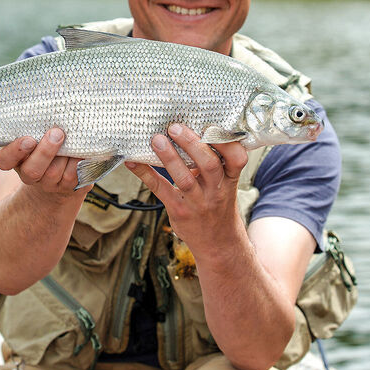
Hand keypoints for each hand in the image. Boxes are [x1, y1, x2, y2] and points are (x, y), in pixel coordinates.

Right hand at [0, 128, 89, 195]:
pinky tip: (83, 150)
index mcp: (15, 158)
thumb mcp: (35, 132)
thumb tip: (49, 104)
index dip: (15, 151)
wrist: (63, 167)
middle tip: (57, 133)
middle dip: (45, 152)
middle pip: (32, 170)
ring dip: (65, 155)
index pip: (4, 160)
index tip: (29, 139)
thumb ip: (35, 124)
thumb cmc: (45, 140)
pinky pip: (73, 176)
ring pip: (55, 173)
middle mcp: (29, 174)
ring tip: (73, 138)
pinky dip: (79, 161)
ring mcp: (48, 183)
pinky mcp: (67, 187)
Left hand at [126, 124, 247, 242]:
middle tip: (175, 128)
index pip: (237, 158)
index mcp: (229, 179)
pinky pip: (161, 190)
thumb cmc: (217, 204)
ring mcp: (197, 203)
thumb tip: (188, 130)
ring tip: (156, 140)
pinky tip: (133, 162)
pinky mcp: (179, 211)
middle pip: (208, 165)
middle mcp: (216, 191)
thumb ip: (213, 162)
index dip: (226, 141)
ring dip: (169, 157)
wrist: (218, 244)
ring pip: (184, 179)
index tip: (210, 125)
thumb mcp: (223, 184)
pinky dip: (145, 174)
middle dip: (192, 144)